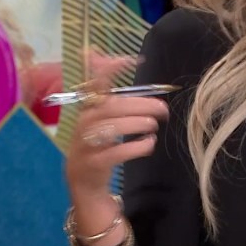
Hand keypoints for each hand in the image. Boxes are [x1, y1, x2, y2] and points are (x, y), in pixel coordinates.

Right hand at [64, 50, 168, 245]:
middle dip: (139, 105)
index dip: (111, 69)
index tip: (133, 59)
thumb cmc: (100, 148)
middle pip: (111, 108)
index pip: (95, 84)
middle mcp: (83, 124)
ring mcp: (85, 145)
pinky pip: (116, 153)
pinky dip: (136, 146)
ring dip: (137, 124)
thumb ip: (119, 103)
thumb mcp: (106, 124)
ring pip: (111, 128)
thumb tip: (140, 82)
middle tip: (162, 109)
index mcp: (87, 110)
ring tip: (154, 126)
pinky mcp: (92, 165)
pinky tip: (148, 144)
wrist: (85, 186)